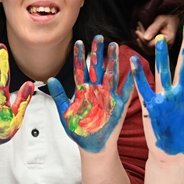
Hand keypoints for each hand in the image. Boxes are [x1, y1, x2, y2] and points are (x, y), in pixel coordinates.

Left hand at [48, 35, 134, 152]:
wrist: (92, 146)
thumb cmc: (79, 130)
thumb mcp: (65, 113)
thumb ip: (59, 96)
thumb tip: (50, 79)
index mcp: (82, 91)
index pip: (80, 69)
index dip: (79, 57)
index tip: (78, 42)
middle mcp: (95, 90)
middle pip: (96, 67)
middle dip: (97, 52)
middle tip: (98, 37)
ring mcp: (108, 96)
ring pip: (110, 74)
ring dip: (112, 61)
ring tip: (114, 46)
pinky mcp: (118, 105)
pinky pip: (125, 90)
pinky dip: (130, 78)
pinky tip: (132, 66)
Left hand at [135, 15, 179, 52]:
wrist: (174, 20)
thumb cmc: (168, 18)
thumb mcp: (160, 20)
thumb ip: (153, 28)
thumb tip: (145, 38)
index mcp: (168, 40)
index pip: (152, 45)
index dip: (143, 39)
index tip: (138, 31)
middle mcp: (166, 47)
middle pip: (149, 49)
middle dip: (141, 40)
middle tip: (137, 30)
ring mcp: (163, 48)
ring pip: (148, 51)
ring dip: (141, 43)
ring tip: (138, 32)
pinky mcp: (160, 48)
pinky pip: (150, 50)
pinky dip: (143, 45)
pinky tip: (140, 38)